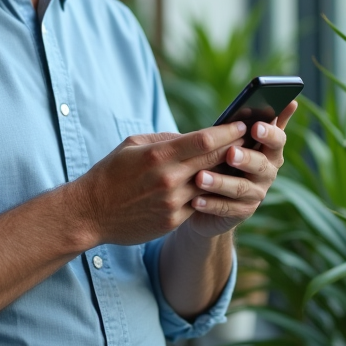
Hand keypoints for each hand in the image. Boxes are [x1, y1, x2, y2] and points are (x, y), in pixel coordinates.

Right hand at [69, 122, 247, 246]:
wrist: (91, 213)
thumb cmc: (111, 173)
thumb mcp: (132, 145)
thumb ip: (164, 138)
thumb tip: (192, 137)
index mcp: (158, 155)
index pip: (204, 139)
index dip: (228, 131)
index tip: (243, 124)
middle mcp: (169, 178)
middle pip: (214, 160)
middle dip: (236, 149)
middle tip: (254, 140)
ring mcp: (172, 202)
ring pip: (211, 185)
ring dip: (228, 175)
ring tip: (243, 165)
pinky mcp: (172, 221)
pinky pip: (199, 205)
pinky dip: (211, 195)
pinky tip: (221, 188)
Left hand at [183, 101, 297, 238]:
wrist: (216, 193)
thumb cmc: (225, 156)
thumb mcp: (236, 137)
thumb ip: (257, 121)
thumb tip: (291, 101)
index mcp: (269, 149)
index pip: (278, 139)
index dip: (269, 133)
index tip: (255, 126)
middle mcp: (267, 172)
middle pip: (262, 165)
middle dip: (246, 158)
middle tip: (230, 153)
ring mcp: (256, 194)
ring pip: (242, 188)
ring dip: (221, 182)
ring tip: (200, 177)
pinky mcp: (241, 212)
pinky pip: (227, 209)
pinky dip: (211, 203)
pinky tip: (194, 199)